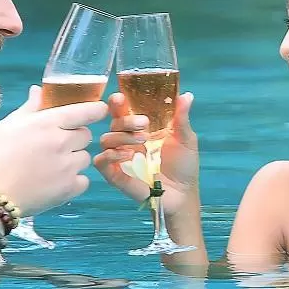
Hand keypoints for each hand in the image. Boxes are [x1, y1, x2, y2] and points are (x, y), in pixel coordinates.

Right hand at [0, 87, 107, 214]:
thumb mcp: (6, 126)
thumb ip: (29, 108)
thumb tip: (38, 90)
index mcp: (47, 123)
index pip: (85, 111)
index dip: (95, 110)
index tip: (99, 110)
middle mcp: (61, 142)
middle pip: (86, 135)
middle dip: (75, 138)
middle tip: (57, 145)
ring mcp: (67, 167)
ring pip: (85, 158)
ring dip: (74, 160)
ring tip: (52, 166)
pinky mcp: (69, 189)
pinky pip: (84, 180)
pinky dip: (73, 181)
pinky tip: (55, 182)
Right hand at [94, 90, 197, 213]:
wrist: (184, 193)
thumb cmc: (184, 165)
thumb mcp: (186, 139)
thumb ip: (181, 118)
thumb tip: (187, 95)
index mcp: (140, 128)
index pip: (122, 111)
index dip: (117, 103)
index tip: (120, 97)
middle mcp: (127, 140)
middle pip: (113, 123)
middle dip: (126, 120)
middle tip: (145, 124)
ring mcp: (121, 158)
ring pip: (105, 140)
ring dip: (121, 137)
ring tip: (142, 141)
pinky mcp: (117, 175)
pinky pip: (101, 162)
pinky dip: (109, 156)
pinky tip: (127, 155)